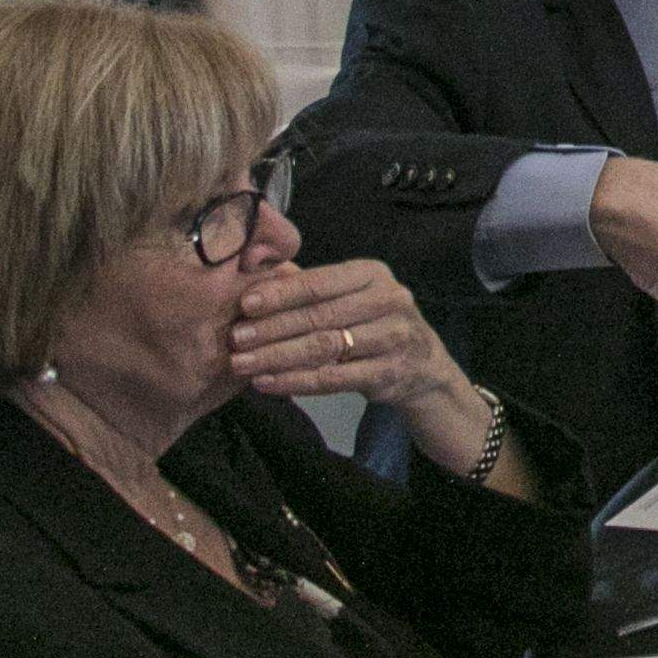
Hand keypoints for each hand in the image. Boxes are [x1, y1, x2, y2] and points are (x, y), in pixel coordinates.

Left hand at [227, 256, 485, 436]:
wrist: (422, 364)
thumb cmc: (372, 322)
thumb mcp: (352, 295)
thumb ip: (311, 288)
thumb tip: (254, 280)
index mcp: (373, 274)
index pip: (321, 282)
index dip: (282, 293)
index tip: (245, 304)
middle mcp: (389, 300)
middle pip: (320, 316)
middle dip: (272, 328)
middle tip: (235, 339)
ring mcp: (393, 337)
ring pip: (324, 348)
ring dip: (277, 357)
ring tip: (242, 364)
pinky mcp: (389, 372)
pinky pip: (334, 378)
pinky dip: (296, 382)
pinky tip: (267, 384)